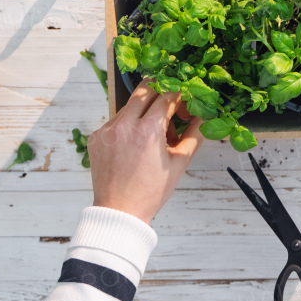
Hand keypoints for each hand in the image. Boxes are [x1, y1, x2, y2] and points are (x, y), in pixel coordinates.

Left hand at [88, 80, 203, 223]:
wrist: (120, 211)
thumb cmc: (151, 191)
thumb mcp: (180, 163)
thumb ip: (195, 135)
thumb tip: (204, 116)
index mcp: (148, 130)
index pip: (167, 96)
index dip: (179, 96)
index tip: (184, 100)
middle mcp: (125, 124)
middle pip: (145, 89)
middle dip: (160, 91)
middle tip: (169, 103)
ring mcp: (107, 130)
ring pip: (129, 105)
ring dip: (143, 110)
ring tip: (153, 134)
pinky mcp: (96, 137)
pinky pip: (116, 120)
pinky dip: (128, 125)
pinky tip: (135, 144)